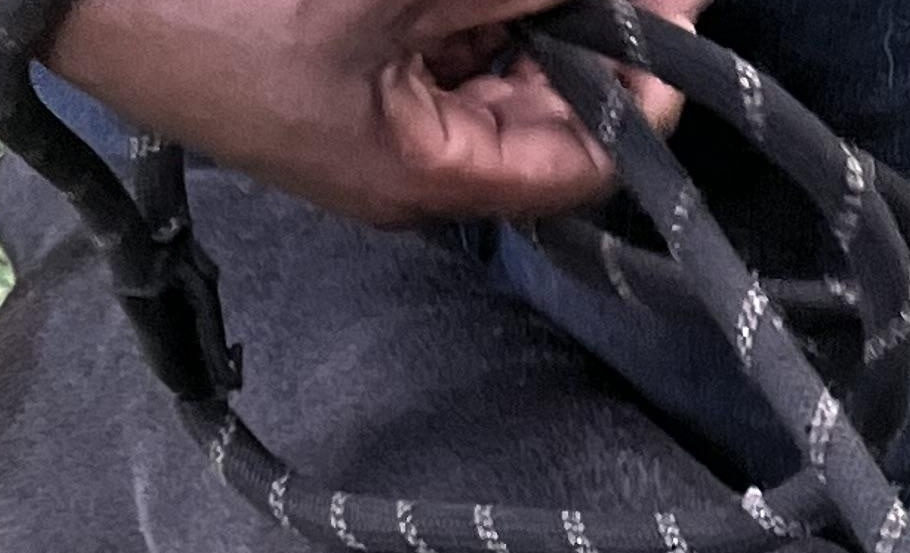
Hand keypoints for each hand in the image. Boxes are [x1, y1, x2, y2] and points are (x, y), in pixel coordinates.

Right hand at [49, 0, 708, 226]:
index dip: (650, 82)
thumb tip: (654, 1)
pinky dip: (471, 4)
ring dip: (532, 9)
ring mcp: (369, 118)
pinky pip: (438, 38)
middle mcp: (409, 169)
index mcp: (427, 178)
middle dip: (592, 30)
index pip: (586, 161)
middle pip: (549, 108)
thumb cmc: (224, 2)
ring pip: (496, 62)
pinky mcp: (337, 68)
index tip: (685, 0)